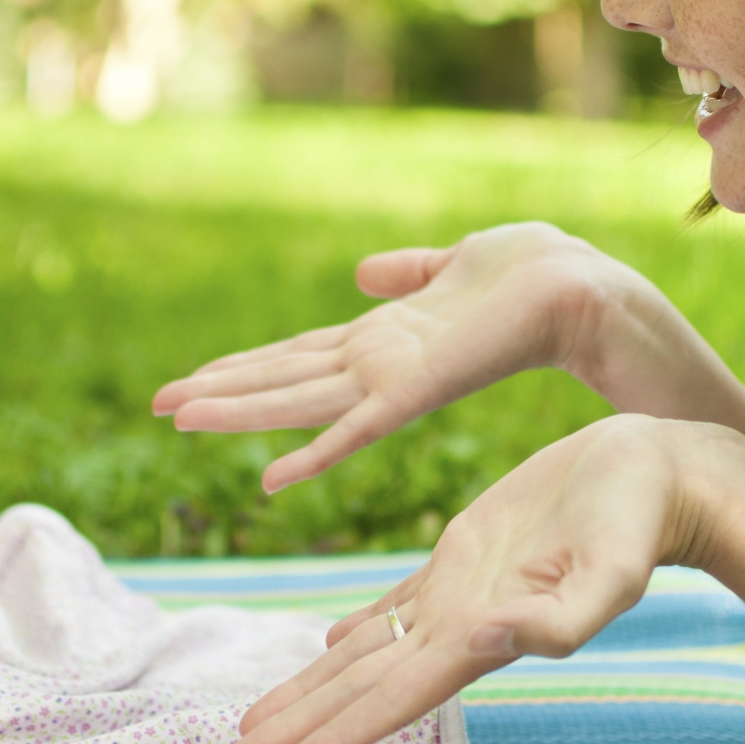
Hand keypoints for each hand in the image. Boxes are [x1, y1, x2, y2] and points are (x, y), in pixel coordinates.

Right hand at [153, 223, 633, 490]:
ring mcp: (395, 379)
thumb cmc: (536, 274)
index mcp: (387, 337)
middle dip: (221, 392)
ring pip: (299, 400)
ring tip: (178, 419)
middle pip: (284, 380)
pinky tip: (270, 482)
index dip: (248, 365)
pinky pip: (357, 430)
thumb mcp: (457, 261)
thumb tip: (363, 272)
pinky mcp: (418, 390)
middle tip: (158, 404)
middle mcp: (381, 363)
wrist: (585, 288)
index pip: (302, 354)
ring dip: (238, 413)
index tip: (196, 375)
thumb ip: (409, 271)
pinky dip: (313, 457)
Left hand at [219, 414, 728, 743]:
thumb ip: (564, 618)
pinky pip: (395, 605)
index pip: (390, 700)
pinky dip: (357, 631)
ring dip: (310, 692)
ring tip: (257, 725)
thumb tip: (498, 638)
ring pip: (365, 654)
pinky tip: (327, 645)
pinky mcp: (465, 557)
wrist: (659, 477)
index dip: (334, 738)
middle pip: (360, 691)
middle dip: (296, 730)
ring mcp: (459, 594)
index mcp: (483, 634)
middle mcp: (461, 625)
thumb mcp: (612, 568)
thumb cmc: (641, 522)